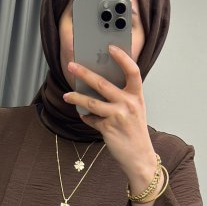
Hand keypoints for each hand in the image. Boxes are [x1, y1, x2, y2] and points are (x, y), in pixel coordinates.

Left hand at [62, 45, 157, 185]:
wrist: (139, 157)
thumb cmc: (135, 132)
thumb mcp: (134, 111)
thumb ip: (122, 97)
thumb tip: (98, 84)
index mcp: (137, 96)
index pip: (132, 71)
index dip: (122, 58)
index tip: (110, 48)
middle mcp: (129, 104)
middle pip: (102, 83)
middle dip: (84, 73)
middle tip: (71, 66)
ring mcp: (118, 116)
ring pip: (91, 102)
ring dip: (76, 97)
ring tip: (67, 95)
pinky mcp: (107, 128)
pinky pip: (91, 119)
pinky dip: (86, 117)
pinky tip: (84, 116)